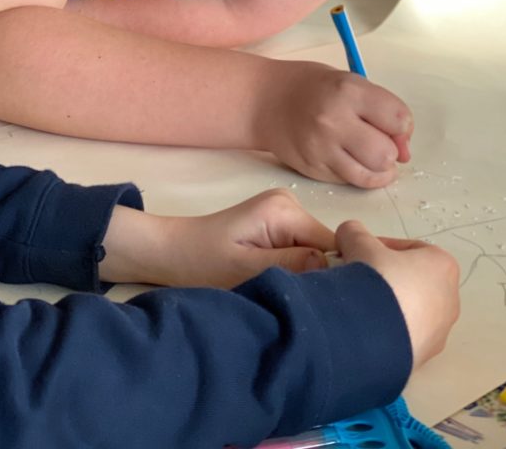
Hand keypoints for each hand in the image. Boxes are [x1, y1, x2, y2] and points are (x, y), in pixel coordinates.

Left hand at [99, 189, 335, 287]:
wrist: (171, 251)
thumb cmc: (202, 263)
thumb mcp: (245, 270)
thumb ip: (290, 266)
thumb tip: (334, 268)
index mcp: (284, 210)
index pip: (330, 244)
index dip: (330, 274)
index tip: (318, 302)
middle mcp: (289, 203)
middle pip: (323, 246)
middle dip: (315, 275)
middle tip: (295, 302)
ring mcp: (283, 212)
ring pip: (313, 249)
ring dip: (302, 274)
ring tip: (283, 294)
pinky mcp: (276, 224)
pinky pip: (299, 248)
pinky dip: (292, 268)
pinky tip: (277, 283)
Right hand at [254, 60, 412, 187]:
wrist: (265, 100)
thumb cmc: (312, 87)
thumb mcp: (350, 83)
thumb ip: (381, 109)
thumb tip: (405, 150)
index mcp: (348, 91)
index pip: (399, 119)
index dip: (403, 126)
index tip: (395, 125)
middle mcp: (334, 120)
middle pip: (386, 153)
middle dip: (392, 151)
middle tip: (382, 143)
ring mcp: (321, 148)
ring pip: (370, 174)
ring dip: (379, 169)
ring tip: (372, 157)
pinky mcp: (312, 169)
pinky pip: (349, 181)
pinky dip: (357, 174)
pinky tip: (351, 159)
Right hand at [335, 221, 459, 370]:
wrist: (371, 334)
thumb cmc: (376, 279)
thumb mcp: (358, 243)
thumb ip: (354, 232)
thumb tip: (348, 233)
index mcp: (443, 265)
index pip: (410, 249)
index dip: (380, 248)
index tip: (359, 254)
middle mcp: (450, 299)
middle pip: (412, 281)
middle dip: (385, 279)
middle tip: (359, 281)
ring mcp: (439, 332)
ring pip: (409, 312)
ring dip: (387, 307)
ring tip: (357, 308)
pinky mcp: (425, 357)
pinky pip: (404, 337)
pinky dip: (387, 331)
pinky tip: (363, 329)